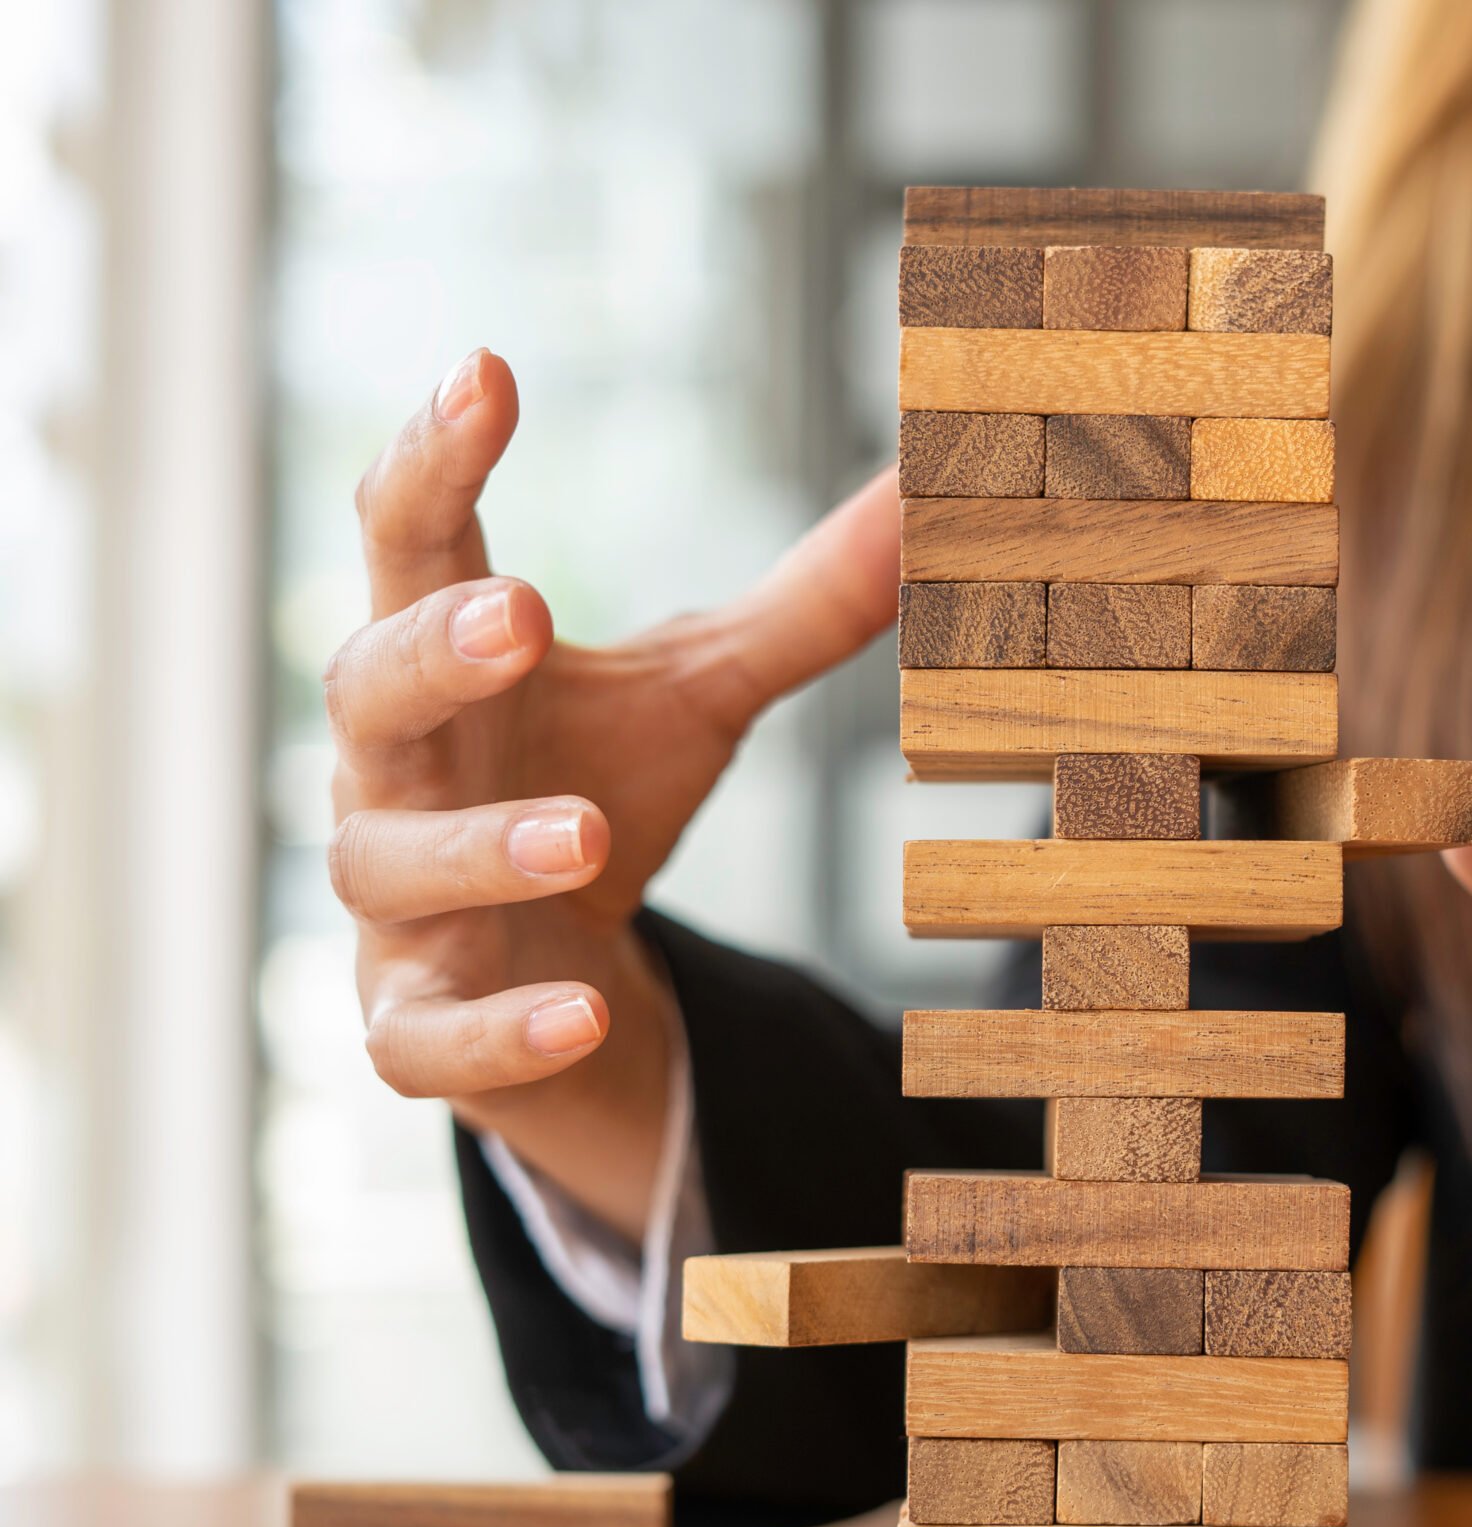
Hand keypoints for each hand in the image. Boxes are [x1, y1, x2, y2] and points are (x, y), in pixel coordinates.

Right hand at [327, 349, 898, 1239]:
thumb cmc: (594, 787)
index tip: (487, 369)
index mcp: (452, 658)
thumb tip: (928, 495)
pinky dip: (501, 1031)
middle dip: (436, 649)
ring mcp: (393, 899)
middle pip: (368, 683)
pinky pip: (428, 1035)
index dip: (436, 455)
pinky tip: (585, 1015)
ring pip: (388, 861)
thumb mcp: (702, 692)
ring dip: (480, 845)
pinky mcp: (412, 1021)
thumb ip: (803, 607)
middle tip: (520, 614)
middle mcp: (397, 766)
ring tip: (576, 833)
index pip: (416, 537)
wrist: (548, 970)